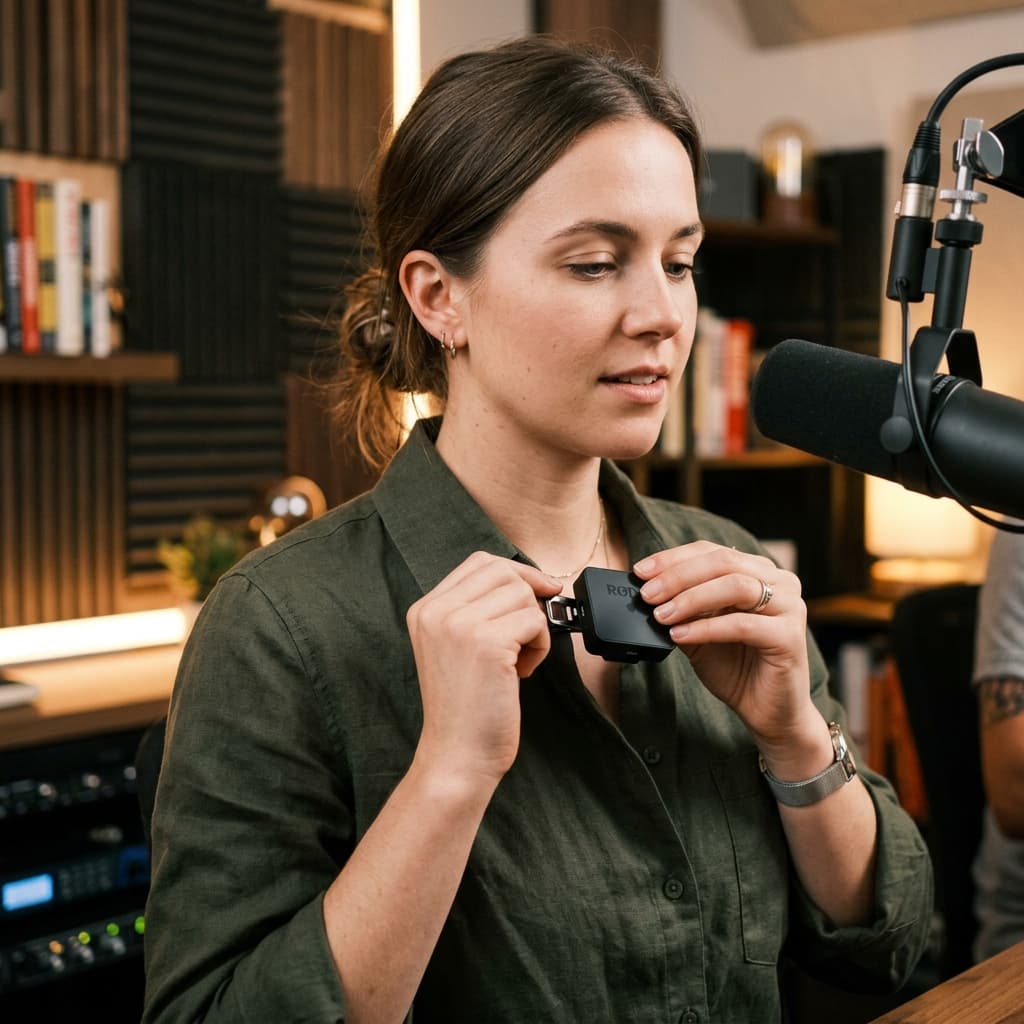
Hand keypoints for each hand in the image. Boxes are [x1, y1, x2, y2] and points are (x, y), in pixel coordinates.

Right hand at [406, 552, 562, 787]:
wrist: (456, 755)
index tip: (539, 591)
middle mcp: (437, 611)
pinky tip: (523, 671)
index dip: (516, 572)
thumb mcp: (456, 647)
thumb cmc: (465, 707)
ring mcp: (459, 625)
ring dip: (535, 627)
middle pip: (503, 572)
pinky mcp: (487, 643)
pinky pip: (535, 621)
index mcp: (425, 609)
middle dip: (530, 598)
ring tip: (520, 661)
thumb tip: (531, 580)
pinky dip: (541, 646)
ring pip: (523, 596)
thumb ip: (476, 611)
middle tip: (531, 633)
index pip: (479, 563)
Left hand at [633, 542, 818, 751]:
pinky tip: (680, 635)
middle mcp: (779, 581)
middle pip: (722, 562)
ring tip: (662, 616)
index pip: (712, 551)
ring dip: (691, 599)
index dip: (673, 558)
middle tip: (648, 594)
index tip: (640, 571)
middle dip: (678, 576)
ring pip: (734, 586)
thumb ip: (680, 609)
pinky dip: (706, 628)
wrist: (768, 713)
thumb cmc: (737, 669)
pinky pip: (742, 624)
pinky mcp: (790, 636)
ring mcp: (790, 606)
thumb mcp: (698, 632)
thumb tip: (647, 592)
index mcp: (758, 572)